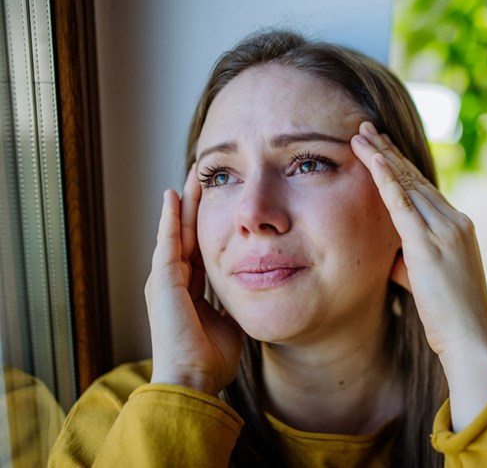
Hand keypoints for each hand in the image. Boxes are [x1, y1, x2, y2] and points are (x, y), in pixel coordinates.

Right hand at [145, 165, 243, 394]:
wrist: (193, 379)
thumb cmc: (211, 359)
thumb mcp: (230, 320)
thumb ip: (236, 301)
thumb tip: (255, 288)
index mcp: (189, 291)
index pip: (200, 248)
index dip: (209, 224)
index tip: (219, 201)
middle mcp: (173, 282)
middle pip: (186, 234)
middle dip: (194, 205)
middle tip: (203, 176)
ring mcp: (164, 281)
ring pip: (175, 232)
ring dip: (182, 204)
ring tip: (191, 177)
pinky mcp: (161, 282)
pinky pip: (166, 243)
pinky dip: (169, 219)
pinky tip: (173, 197)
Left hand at [351, 122, 486, 429]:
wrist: (472, 337)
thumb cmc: (450, 315)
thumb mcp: (428, 279)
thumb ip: (409, 259)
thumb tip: (388, 253)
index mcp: (457, 227)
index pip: (423, 188)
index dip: (400, 165)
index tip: (382, 147)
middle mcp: (454, 221)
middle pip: (415, 178)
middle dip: (388, 152)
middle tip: (366, 128)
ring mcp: (445, 230)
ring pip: (407, 184)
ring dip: (381, 157)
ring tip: (360, 136)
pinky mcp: (430, 244)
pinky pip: (403, 204)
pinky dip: (386, 179)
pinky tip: (372, 160)